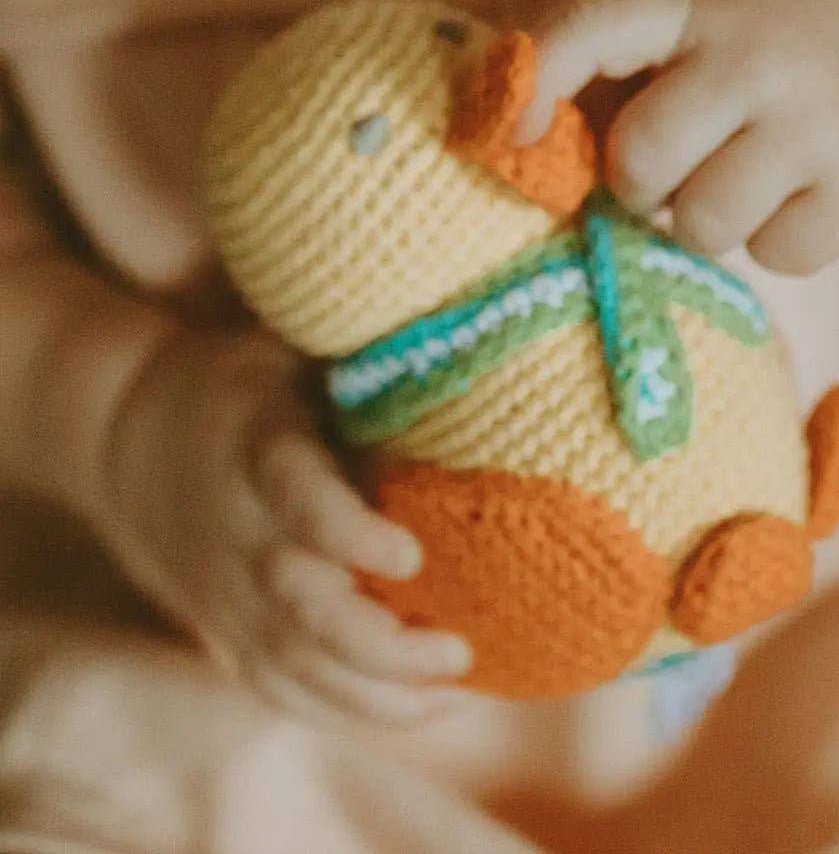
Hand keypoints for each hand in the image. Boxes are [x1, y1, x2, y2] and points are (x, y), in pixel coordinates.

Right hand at [98, 328, 471, 725]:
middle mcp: (239, 533)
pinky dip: (349, 712)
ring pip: (295, 666)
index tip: (410, 555)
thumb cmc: (248, 389)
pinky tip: (418, 710)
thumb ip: (364, 377)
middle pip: (301, 608)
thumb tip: (473, 385)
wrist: (134, 436)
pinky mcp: (225, 631)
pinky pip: (282, 689)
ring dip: (377, 695)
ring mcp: (226, 594)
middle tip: (460, 652)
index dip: (347, 533)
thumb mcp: (295, 356)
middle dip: (381, 645)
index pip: (299, 499)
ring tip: (457, 693)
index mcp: (259, 449)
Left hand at [522, 0, 838, 273]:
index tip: (506, 134)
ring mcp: (820, 120)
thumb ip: (622, 76)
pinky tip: (806, 192)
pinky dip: (778, 240)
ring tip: (750, 176)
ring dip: (710, 218)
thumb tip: (527, 154)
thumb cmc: (770, 58)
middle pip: (641, 158)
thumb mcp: (704, 30)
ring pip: (703, 224)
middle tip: (677, 168)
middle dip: (641, 184)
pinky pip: (774, 256)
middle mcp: (760, 52)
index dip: (542, 76)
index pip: (601, 24)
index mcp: (700, 5)